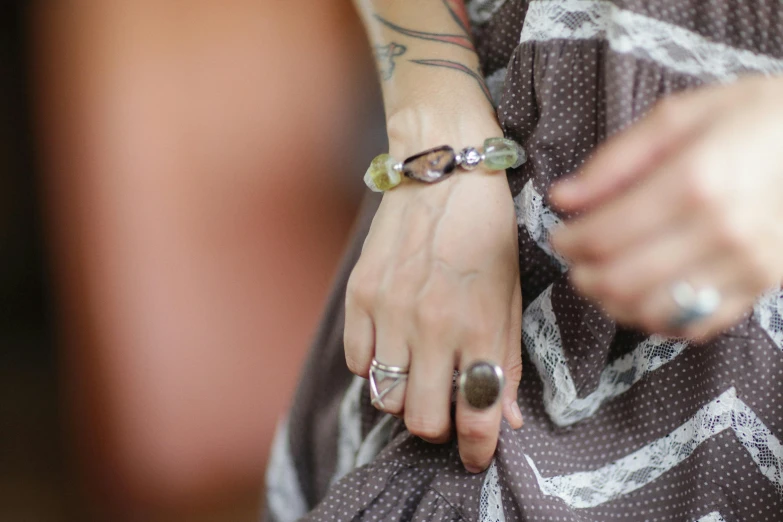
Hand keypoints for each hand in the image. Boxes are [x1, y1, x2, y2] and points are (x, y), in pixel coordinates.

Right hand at [344, 129, 522, 472]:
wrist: (443, 168)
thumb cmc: (487, 229)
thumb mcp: (510, 292)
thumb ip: (507, 358)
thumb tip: (505, 417)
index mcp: (479, 325)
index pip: (476, 413)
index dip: (477, 448)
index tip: (476, 457)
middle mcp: (432, 325)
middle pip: (421, 419)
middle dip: (437, 426)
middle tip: (445, 409)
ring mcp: (390, 310)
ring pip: (385, 397)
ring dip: (404, 396)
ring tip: (416, 373)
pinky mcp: (359, 294)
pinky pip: (356, 362)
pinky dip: (374, 367)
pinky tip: (391, 346)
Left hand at [550, 76, 782, 338]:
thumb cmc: (754, 118)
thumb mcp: (681, 115)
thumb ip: (615, 160)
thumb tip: (562, 197)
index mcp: (694, 181)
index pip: (604, 235)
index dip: (568, 242)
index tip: (560, 234)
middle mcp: (721, 230)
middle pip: (622, 280)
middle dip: (583, 276)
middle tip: (575, 261)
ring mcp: (746, 265)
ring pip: (652, 310)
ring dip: (612, 302)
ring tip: (603, 278)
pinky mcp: (762, 285)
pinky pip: (695, 324)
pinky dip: (656, 317)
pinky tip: (645, 294)